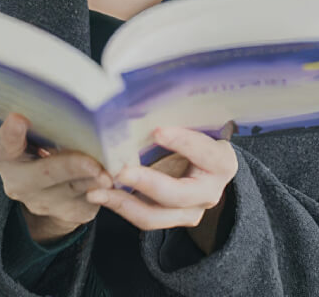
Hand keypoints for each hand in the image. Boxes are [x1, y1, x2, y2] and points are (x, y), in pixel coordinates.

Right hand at [0, 113, 111, 243]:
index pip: (7, 144)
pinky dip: (107, 189)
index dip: (12, 133)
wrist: (47, 193)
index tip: (18, 119)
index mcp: (8, 158)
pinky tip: (118, 179)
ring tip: (111, 174)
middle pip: (48, 173)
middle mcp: (22, 184)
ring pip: (76, 189)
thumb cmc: (40, 153)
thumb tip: (63, 96)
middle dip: (72, 167)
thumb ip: (38, 124)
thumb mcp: (30, 138)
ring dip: (95, 180)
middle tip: (92, 164)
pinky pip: (92, 201)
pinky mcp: (73, 213)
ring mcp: (47, 203)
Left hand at [86, 127, 238, 252]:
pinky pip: (145, 219)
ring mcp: (192, 211)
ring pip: (156, 215)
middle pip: (178, 194)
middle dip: (146, 182)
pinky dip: (121, 206)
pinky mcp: (172, 220)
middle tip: (120, 171)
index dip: (183, 142)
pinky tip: (101, 195)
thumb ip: (177, 120)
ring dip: (123, 203)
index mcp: (221, 162)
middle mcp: (210, 191)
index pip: (205, 152)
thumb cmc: (196, 137)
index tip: (157, 131)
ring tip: (97, 191)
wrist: (204, 165)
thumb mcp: (195, 127)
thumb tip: (144, 98)